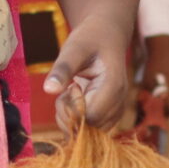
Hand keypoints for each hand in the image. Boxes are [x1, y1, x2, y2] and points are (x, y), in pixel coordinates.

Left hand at [47, 18, 133, 132]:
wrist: (106, 36)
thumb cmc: (90, 39)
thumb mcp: (73, 48)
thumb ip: (62, 69)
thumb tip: (48, 90)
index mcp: (113, 86)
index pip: (90, 117)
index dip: (71, 109)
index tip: (68, 88)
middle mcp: (120, 102)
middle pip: (90, 127)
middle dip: (70, 114)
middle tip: (66, 89)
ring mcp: (117, 110)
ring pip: (90, 132)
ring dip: (73, 117)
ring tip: (71, 92)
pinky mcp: (111, 114)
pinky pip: (92, 128)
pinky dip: (78, 119)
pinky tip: (76, 99)